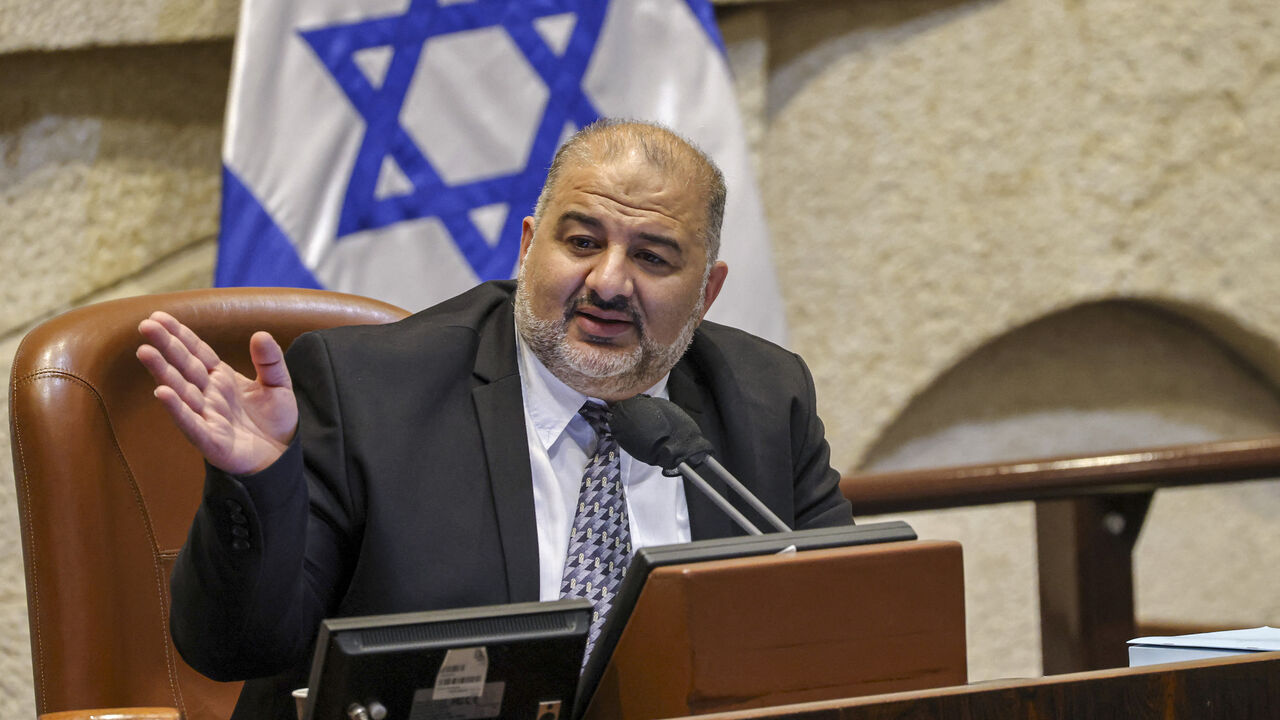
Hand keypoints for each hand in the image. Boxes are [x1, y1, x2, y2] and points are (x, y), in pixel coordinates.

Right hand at [137, 311, 298, 474]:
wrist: (282, 458)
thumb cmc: (275, 422)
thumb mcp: (278, 385)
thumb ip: (270, 361)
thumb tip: (261, 334)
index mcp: (222, 379)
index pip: (197, 352)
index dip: (179, 335)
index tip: (159, 316)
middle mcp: (209, 395)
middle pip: (184, 366)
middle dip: (166, 346)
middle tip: (145, 326)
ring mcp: (207, 417)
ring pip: (181, 391)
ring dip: (163, 372)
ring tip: (145, 351)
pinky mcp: (211, 440)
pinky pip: (191, 422)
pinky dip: (177, 408)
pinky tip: (161, 392)